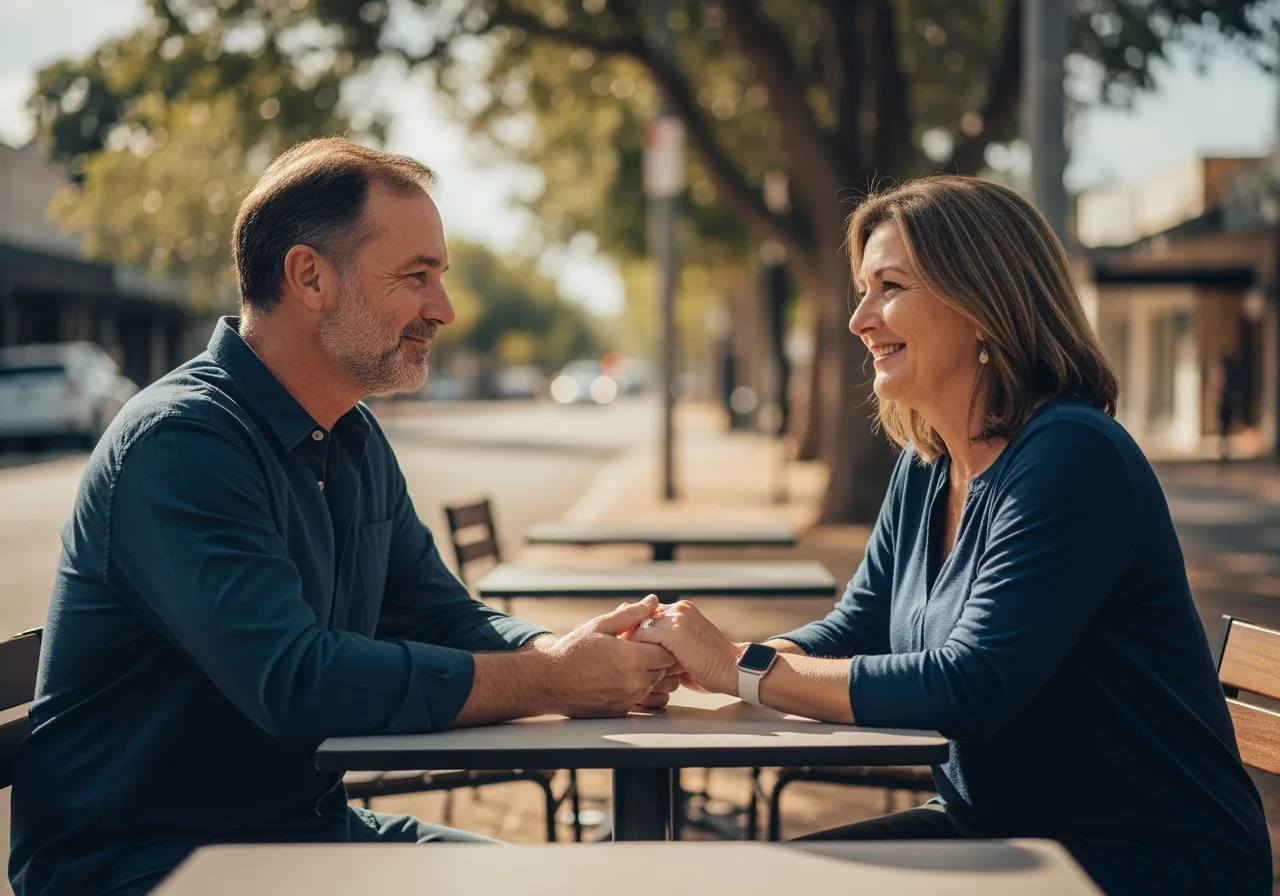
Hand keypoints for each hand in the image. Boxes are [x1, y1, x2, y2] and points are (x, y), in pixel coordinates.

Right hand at [544, 595, 676, 717]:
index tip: (649, 639)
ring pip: (654, 686)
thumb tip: (653, 602)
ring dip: (648, 675)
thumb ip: (631, 614)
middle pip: (664, 671)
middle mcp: (634, 682)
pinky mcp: (620, 711)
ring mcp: (628, 699)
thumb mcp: (600, 626)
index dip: (662, 644)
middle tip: (639, 649)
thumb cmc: (572, 651)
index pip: (668, 653)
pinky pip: (640, 700)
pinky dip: (635, 689)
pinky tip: (617, 679)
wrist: (548, 682)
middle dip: (656, 659)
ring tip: (627, 664)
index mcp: (633, 658)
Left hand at [631, 598, 740, 695]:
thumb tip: (648, 655)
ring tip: (620, 655)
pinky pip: (642, 635)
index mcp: (684, 610)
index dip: (635, 625)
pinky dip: (634, 647)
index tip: (623, 638)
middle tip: (615, 646)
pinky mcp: (673, 632)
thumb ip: (669, 647)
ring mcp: (676, 618)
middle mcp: (679, 609)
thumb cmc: (712, 666)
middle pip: (641, 614)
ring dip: (629, 640)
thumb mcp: (687, 651)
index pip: (650, 611)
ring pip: (639, 624)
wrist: (733, 669)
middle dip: (627, 630)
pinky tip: (630, 660)